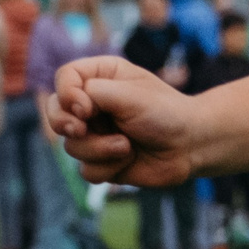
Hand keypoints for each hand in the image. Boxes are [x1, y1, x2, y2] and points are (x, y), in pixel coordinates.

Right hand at [50, 54, 202, 185]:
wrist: (192, 145)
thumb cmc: (166, 113)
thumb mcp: (130, 95)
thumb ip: (94, 93)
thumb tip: (72, 110)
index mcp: (100, 78)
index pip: (64, 79)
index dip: (67, 95)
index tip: (86, 109)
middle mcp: (94, 105)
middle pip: (56, 112)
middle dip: (64, 123)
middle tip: (80, 129)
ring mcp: (96, 134)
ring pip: (71, 146)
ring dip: (99, 148)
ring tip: (127, 145)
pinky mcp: (103, 161)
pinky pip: (87, 170)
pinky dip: (107, 167)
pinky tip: (129, 159)